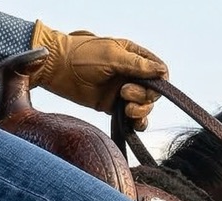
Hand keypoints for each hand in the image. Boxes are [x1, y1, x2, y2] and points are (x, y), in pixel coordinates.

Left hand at [30, 20, 167, 126]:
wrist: (59, 70)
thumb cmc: (82, 56)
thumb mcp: (112, 56)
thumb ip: (137, 65)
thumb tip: (162, 72)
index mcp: (133, 57)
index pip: (159, 71)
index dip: (159, 81)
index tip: (151, 86)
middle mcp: (131, 74)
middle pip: (153, 92)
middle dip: (143, 97)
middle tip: (124, 93)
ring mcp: (123, 91)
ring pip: (145, 107)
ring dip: (139, 110)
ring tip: (125, 107)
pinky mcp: (115, 106)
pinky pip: (134, 119)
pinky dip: (137, 123)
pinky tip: (133, 122)